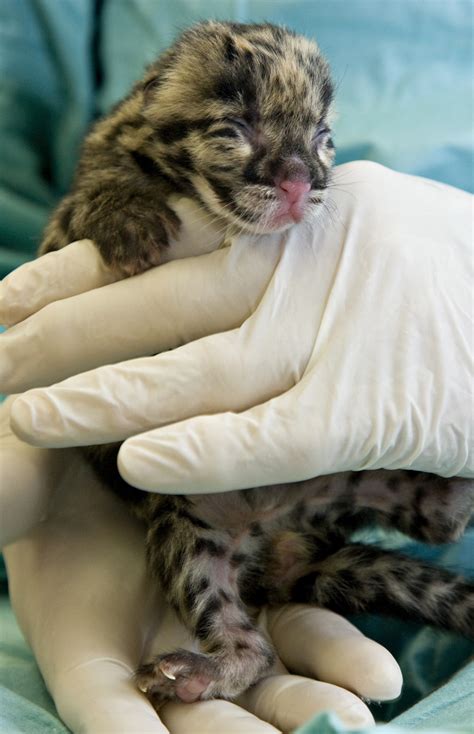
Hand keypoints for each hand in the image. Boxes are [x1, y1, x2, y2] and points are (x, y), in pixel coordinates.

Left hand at [2, 162, 471, 490]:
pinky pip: (271, 432)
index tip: (10, 296)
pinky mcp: (372, 405)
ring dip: (104, 395)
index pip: (165, 242)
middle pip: (159, 299)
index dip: (80, 270)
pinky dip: (205, 450)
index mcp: (298, 218)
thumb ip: (277, 257)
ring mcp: (338, 331)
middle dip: (62, 333)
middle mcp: (307, 260)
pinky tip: (137, 464)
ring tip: (27, 416)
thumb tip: (191, 279)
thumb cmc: (443, 285)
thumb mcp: (355, 240)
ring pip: (199, 365)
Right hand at [2, 398, 401, 733]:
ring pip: (259, 674)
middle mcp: (153, 635)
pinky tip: (374, 673)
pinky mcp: (261, 576)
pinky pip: (299, 621)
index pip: (100, 701)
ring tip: (350, 720)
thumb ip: (5, 499)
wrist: (114, 436)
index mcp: (81, 627)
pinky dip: (331, 650)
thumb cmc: (54, 455)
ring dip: (302, 705)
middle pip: (193, 712)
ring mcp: (213, 608)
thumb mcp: (21, 474)